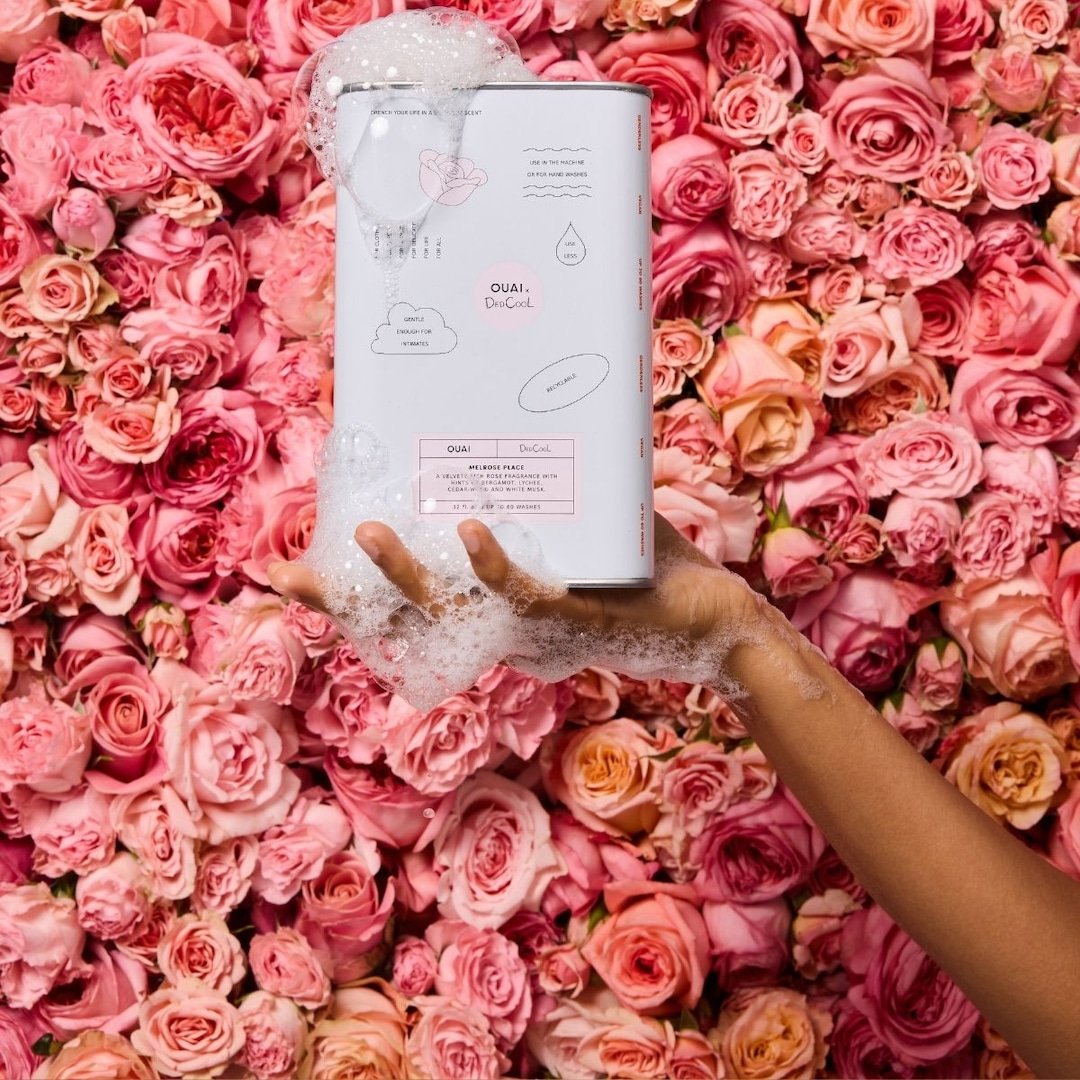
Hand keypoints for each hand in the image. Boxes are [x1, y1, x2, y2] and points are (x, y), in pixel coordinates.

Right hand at [268, 513, 754, 645]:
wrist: (723, 627)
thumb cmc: (656, 575)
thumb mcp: (596, 524)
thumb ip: (560, 485)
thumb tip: (529, 410)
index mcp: (499, 612)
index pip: (418, 607)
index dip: (359, 596)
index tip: (306, 573)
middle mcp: (506, 630)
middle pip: (413, 619)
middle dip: (349, 603)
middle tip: (289, 577)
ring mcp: (538, 631)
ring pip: (454, 610)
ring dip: (406, 575)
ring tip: (361, 533)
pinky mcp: (576, 622)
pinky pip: (523, 596)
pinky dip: (493, 565)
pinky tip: (469, 529)